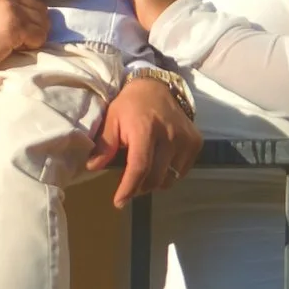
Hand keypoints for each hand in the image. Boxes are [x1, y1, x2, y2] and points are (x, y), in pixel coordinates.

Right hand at [0, 0, 46, 79]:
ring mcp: (11, 9)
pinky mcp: (16, 27)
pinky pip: (39, 36)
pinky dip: (32, 45)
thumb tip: (22, 15)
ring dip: (34, 35)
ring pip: (42, 22)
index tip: (18, 28)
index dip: (26, 14)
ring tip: (17, 44)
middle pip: (39, 8)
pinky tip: (15, 49)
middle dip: (34, 24)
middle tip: (21, 38)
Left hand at [89, 74, 201, 205]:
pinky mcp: (196, 142)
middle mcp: (169, 135)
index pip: (140, 166)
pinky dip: (170, 173)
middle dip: (140, 187)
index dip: (129, 188)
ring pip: (170, 178)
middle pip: (156, 177)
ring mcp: (185, 139)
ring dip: (155, 182)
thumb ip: (104, 144)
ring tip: (145, 172)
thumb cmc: (130, 105)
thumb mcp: (111, 120)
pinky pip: (182, 171)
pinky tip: (160, 163)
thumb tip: (93, 167)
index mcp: (145, 129)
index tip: (119, 202)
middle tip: (130, 185)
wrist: (156, 87)